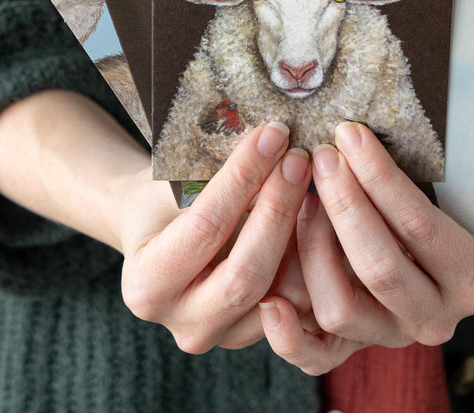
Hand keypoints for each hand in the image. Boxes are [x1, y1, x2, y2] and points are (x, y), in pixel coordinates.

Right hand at [118, 122, 313, 352]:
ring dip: (308, 232)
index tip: (272, 135)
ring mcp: (226, 338)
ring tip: (320, 180)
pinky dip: (319, 254)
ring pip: (284, 293)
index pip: (205, 228)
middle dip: (279, 207)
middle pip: (247, 273)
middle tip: (300, 157)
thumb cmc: (162, 201)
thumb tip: (273, 142)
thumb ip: (214, 177)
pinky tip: (326, 210)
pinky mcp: (262, 334)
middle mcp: (185, 325)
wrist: (161, 237)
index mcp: (147, 287)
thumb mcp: (171, 182)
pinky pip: (303, 300)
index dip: (243, 178)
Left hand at [258, 122, 473, 374]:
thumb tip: (366, 132)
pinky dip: (288, 335)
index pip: (420, 225)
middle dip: (344, 203)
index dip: (380, 178)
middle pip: (379, 266)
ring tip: (301, 199)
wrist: (446, 245)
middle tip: (320, 157)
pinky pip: (315, 358)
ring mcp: (393, 337)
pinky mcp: (354, 350)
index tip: (350, 135)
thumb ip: (426, 168)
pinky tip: (268, 300)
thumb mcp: (453, 186)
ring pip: (340, 308)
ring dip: (313, 249)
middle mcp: (437, 318)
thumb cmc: (445, 200)